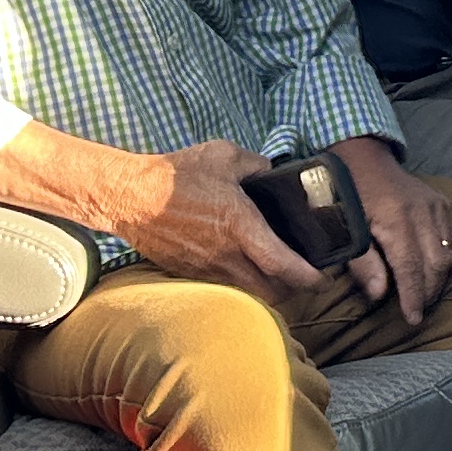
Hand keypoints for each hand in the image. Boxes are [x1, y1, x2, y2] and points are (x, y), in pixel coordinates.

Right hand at [107, 138, 323, 297]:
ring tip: (276, 274)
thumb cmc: (176, 175)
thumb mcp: (224, 156)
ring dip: (266, 290)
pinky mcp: (190, 274)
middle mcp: (225, 255)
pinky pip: (224, 288)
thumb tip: (271, 172)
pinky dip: (240, 285)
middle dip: (293, 291)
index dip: (308, 278)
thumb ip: (256, 165)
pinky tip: (243, 267)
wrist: (129, 196)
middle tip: (303, 277)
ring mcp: (206, 269)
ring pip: (247, 294)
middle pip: (271, 293)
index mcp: (240, 226)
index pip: (282, 265)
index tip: (322, 279)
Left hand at [333, 136, 451, 320]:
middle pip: (435, 264)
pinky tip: (432, 271)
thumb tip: (380, 295)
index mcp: (395, 218)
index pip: (411, 267)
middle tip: (416, 311)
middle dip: (428, 293)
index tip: (413, 319)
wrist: (364, 158)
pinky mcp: (444, 204)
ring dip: (438, 280)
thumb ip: (362, 263)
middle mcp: (422, 211)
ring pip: (448, 255)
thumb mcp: (344, 229)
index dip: (413, 296)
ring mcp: (436, 206)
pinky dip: (445, 260)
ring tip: (424, 296)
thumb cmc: (348, 195)